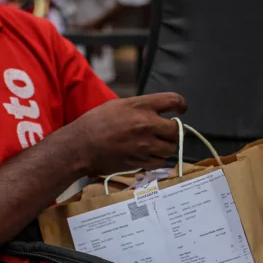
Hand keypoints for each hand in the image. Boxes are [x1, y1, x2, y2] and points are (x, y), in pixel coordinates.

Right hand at [62, 93, 187, 175]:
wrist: (81, 146)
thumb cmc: (95, 123)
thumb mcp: (118, 105)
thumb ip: (140, 107)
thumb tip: (156, 111)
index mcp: (140, 106)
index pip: (173, 100)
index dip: (181, 104)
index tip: (180, 109)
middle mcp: (146, 124)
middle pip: (176, 129)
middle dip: (174, 131)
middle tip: (166, 131)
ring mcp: (145, 145)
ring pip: (170, 148)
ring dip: (166, 146)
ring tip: (156, 144)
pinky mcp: (141, 161)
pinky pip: (159, 161)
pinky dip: (157, 159)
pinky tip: (148, 155)